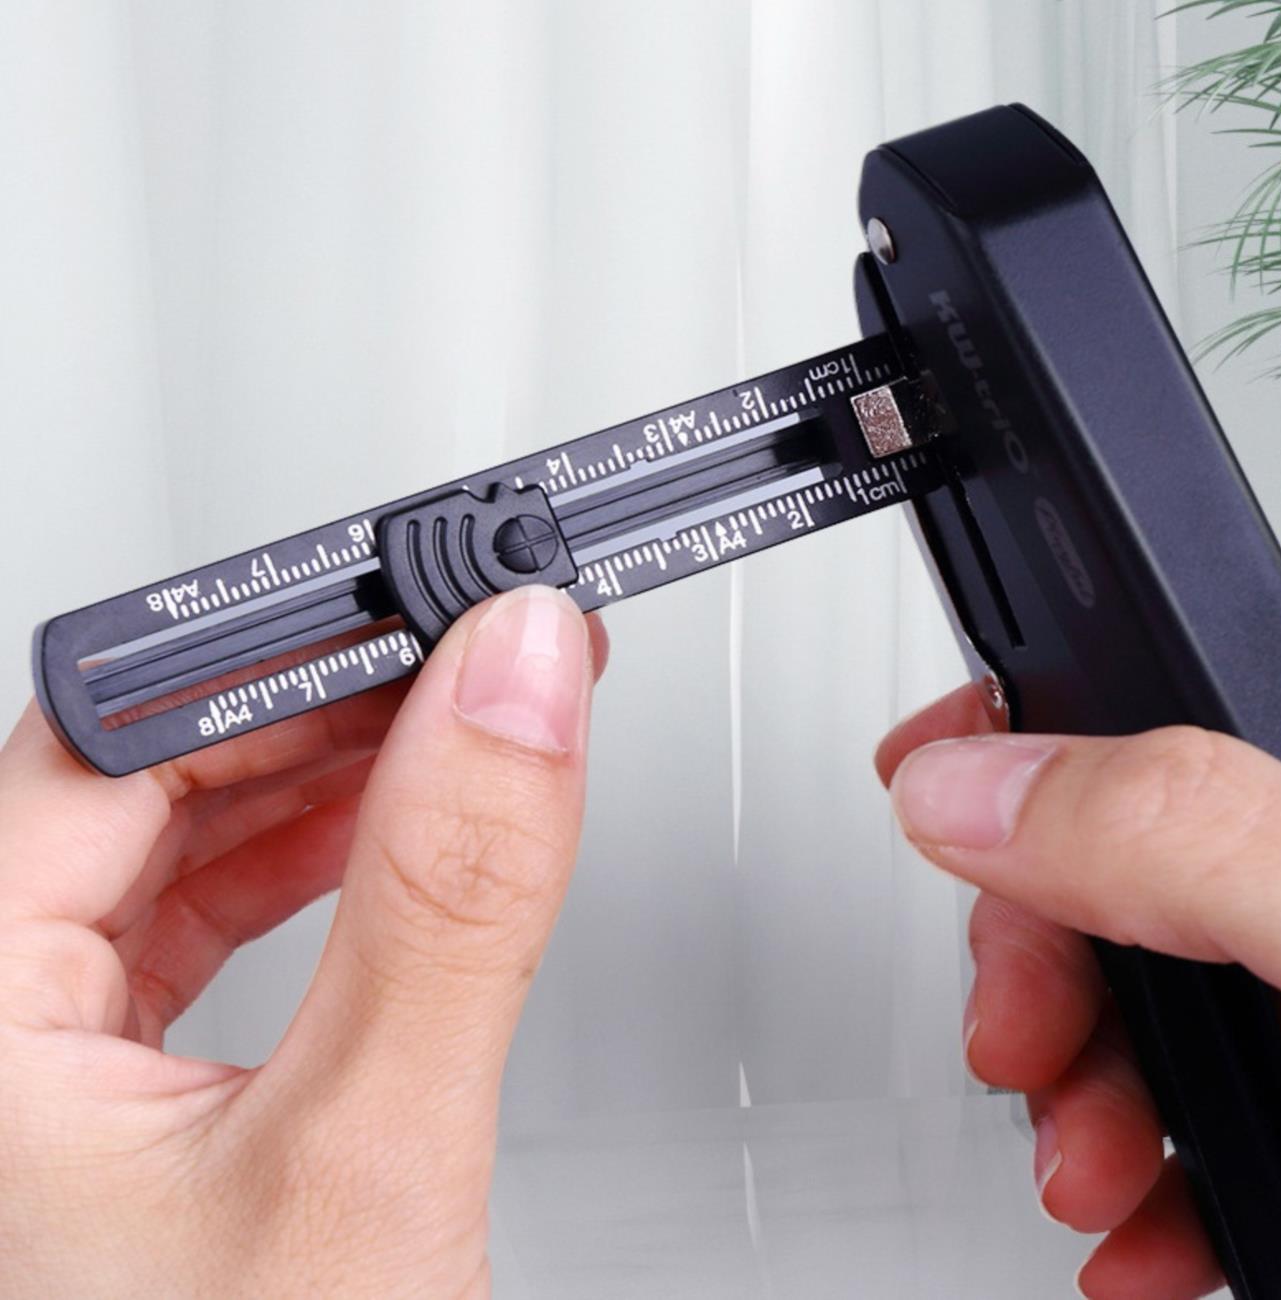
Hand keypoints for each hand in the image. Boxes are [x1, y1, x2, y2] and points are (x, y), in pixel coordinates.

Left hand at [0, 586, 606, 1297]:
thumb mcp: (358, 1174)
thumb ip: (448, 905)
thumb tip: (514, 690)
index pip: (108, 740)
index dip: (290, 655)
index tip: (431, 609)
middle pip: (139, 775)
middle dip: (328, 710)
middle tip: (467, 662)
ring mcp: (27, 1065)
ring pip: (171, 846)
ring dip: (324, 780)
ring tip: (452, 736)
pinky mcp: (100, 1098)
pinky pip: (190, 927)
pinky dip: (300, 870)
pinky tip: (379, 843)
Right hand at [878, 684, 1280, 1299]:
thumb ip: (1173, 835)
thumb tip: (967, 791)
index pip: (1140, 718)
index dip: (1010, 727)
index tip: (918, 773)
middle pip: (1105, 878)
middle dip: (1030, 970)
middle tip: (1017, 1046)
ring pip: (1133, 1015)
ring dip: (1070, 1103)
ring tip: (1086, 1180)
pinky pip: (1190, 1131)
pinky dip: (1136, 1196)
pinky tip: (1137, 1240)